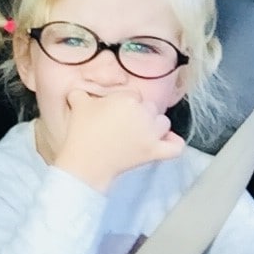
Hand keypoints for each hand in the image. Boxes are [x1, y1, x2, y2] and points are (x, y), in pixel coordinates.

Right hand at [53, 90, 183, 192]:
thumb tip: (81, 91)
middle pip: (150, 107)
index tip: (114, 112)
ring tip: (141, 132)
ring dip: (155, 125)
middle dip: (139, 113)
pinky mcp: (154, 152)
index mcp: (128, 99)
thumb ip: (82, 92)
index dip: (124, 103)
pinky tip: (166, 140)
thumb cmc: (82, 132)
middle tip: (123, 123)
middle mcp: (144, 114)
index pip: (134, 95)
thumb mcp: (78, 104)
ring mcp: (152, 134)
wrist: (86, 162)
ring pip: (164, 122)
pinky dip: (174, 143)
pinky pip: (175, 146)